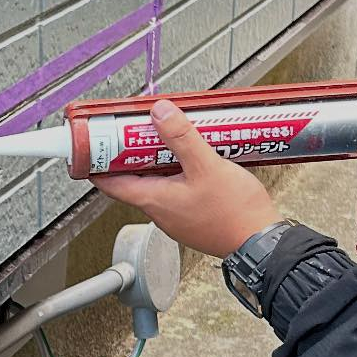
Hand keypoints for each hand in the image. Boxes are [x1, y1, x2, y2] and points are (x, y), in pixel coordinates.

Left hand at [92, 100, 279, 257]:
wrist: (262, 243)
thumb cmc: (235, 214)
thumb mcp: (207, 166)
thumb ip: (182, 137)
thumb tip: (159, 113)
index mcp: (154, 200)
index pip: (110, 183)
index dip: (98, 163)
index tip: (94, 146)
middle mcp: (160, 211)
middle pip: (133, 179)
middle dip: (132, 154)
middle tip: (135, 130)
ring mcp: (177, 216)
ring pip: (156, 184)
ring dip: (157, 162)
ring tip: (166, 138)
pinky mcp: (194, 217)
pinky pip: (176, 190)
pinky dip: (176, 172)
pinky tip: (191, 159)